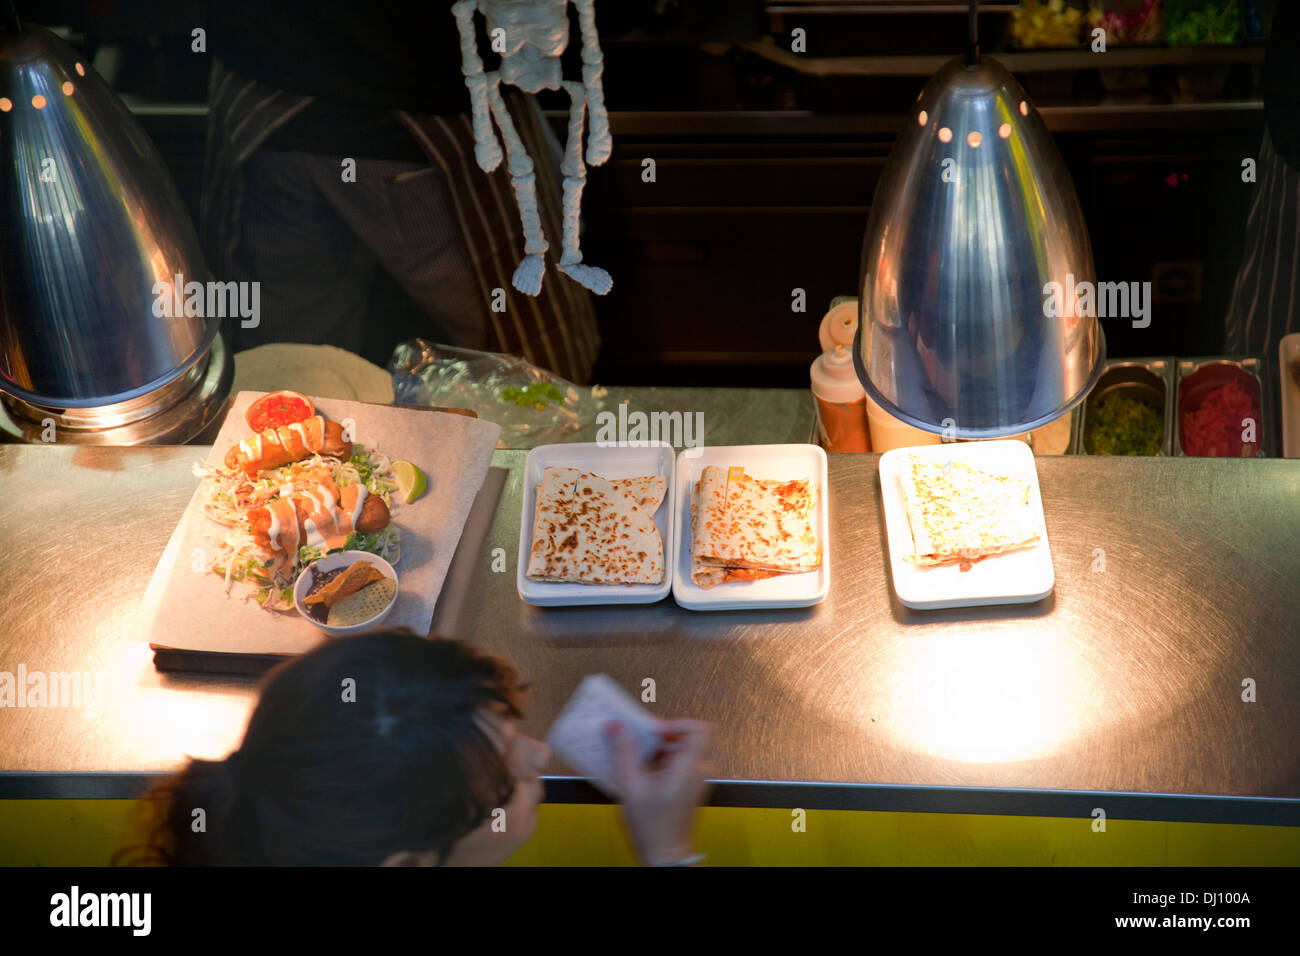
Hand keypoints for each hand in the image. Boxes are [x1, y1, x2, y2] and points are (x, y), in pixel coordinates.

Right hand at [607, 718, 713, 865]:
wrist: (664, 854)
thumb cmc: (652, 828)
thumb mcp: (630, 786)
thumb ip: (623, 752)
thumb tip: (617, 727)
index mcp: (689, 768)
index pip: (698, 728)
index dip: (675, 723)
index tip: (654, 730)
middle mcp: (698, 770)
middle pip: (684, 736)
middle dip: (658, 736)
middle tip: (637, 742)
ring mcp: (696, 777)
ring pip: (679, 747)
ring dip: (657, 748)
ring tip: (636, 758)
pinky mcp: (690, 783)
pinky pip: (678, 760)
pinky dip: (660, 760)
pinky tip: (642, 770)